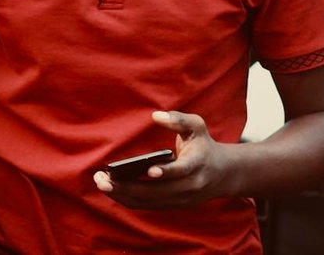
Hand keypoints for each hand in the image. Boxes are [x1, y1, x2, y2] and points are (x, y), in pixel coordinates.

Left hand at [93, 110, 234, 208]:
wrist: (222, 174)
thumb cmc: (204, 145)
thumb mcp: (197, 126)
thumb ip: (178, 119)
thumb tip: (156, 116)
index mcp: (197, 165)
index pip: (181, 171)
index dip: (166, 172)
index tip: (149, 170)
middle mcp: (189, 187)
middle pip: (155, 192)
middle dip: (127, 187)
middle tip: (102, 178)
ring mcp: (180, 200)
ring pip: (148, 202)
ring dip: (123, 195)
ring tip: (101, 183)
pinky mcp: (172, 206)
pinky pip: (148, 206)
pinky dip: (129, 199)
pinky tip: (112, 190)